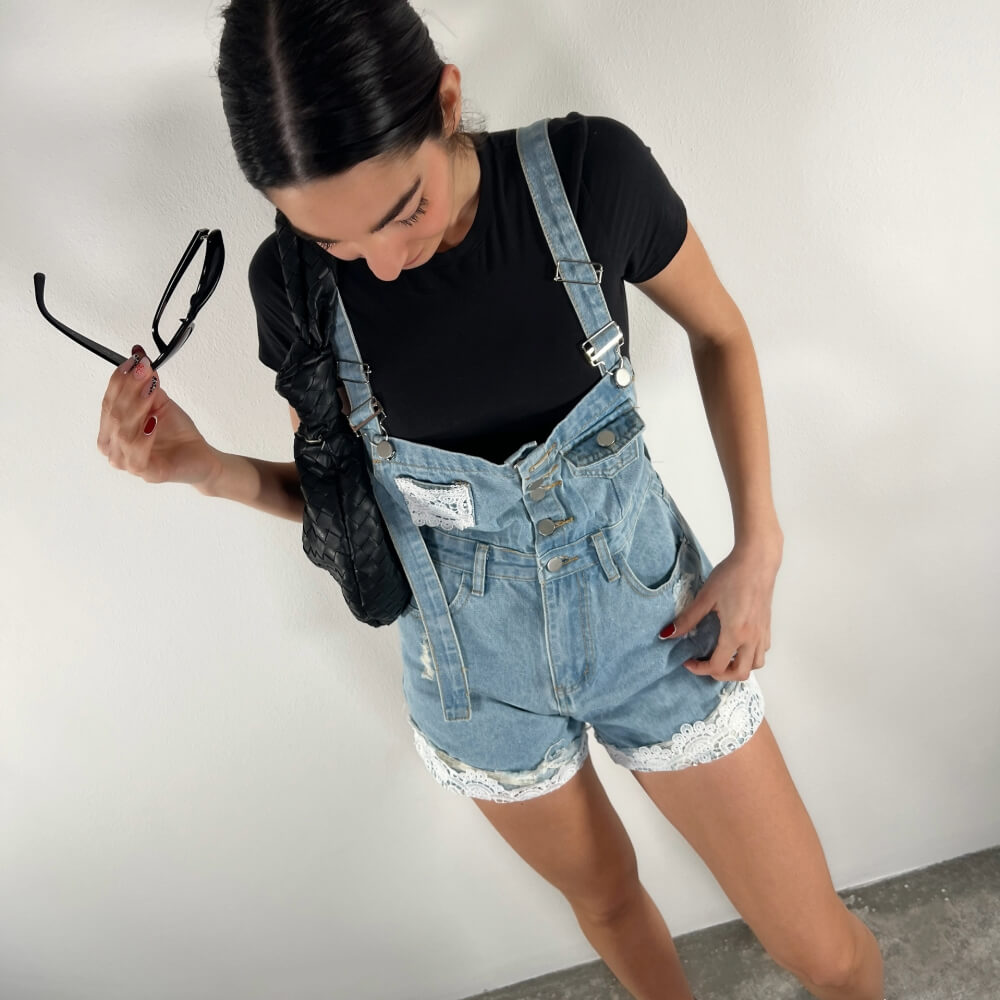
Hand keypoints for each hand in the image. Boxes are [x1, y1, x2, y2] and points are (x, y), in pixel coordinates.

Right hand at [97, 345, 219, 487]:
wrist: (201, 456)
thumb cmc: (177, 432)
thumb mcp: (160, 402)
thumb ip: (146, 384)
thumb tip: (139, 358)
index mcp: (111, 430)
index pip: (108, 401)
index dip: (119, 380)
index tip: (134, 361)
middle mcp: (114, 447)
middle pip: (113, 414)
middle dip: (128, 389)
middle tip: (143, 371)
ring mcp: (127, 463)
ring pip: (122, 432)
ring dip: (136, 407)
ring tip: (150, 391)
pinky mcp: (146, 473)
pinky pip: (137, 455)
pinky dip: (143, 436)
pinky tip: (152, 421)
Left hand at [663, 538, 780, 681]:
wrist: (757, 560)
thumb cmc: (733, 575)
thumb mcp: (706, 597)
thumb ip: (687, 619)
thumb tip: (668, 634)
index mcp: (735, 633)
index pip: (718, 666)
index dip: (700, 669)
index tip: (688, 661)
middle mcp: (752, 638)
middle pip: (740, 673)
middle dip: (721, 675)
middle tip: (705, 664)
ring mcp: (762, 633)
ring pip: (755, 665)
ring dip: (738, 667)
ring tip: (722, 656)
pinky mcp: (767, 625)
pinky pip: (762, 652)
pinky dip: (750, 656)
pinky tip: (737, 643)